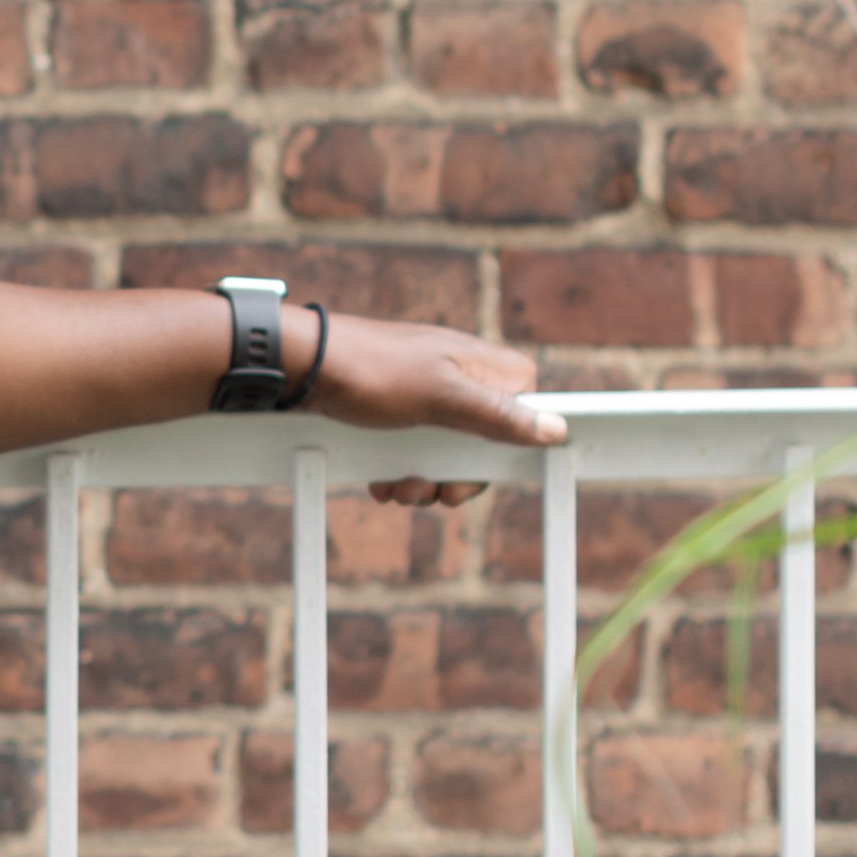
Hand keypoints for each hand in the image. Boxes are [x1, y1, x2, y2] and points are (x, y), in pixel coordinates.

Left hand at [292, 309, 563, 507]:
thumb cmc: (372, 372)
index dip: (514, 443)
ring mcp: (426, 395)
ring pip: (447, 453)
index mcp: (480, 365)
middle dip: (460, 476)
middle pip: (486, 441)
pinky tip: (382, 483)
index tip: (485, 468)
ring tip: (399, 489)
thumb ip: (498, 414)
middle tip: (436, 491)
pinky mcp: (395, 412)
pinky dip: (402, 472)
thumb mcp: (440, 397)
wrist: (300, 367)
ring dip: (426, 480)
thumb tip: (556, 429)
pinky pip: (414, 452)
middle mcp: (458, 378)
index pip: (528, 406)